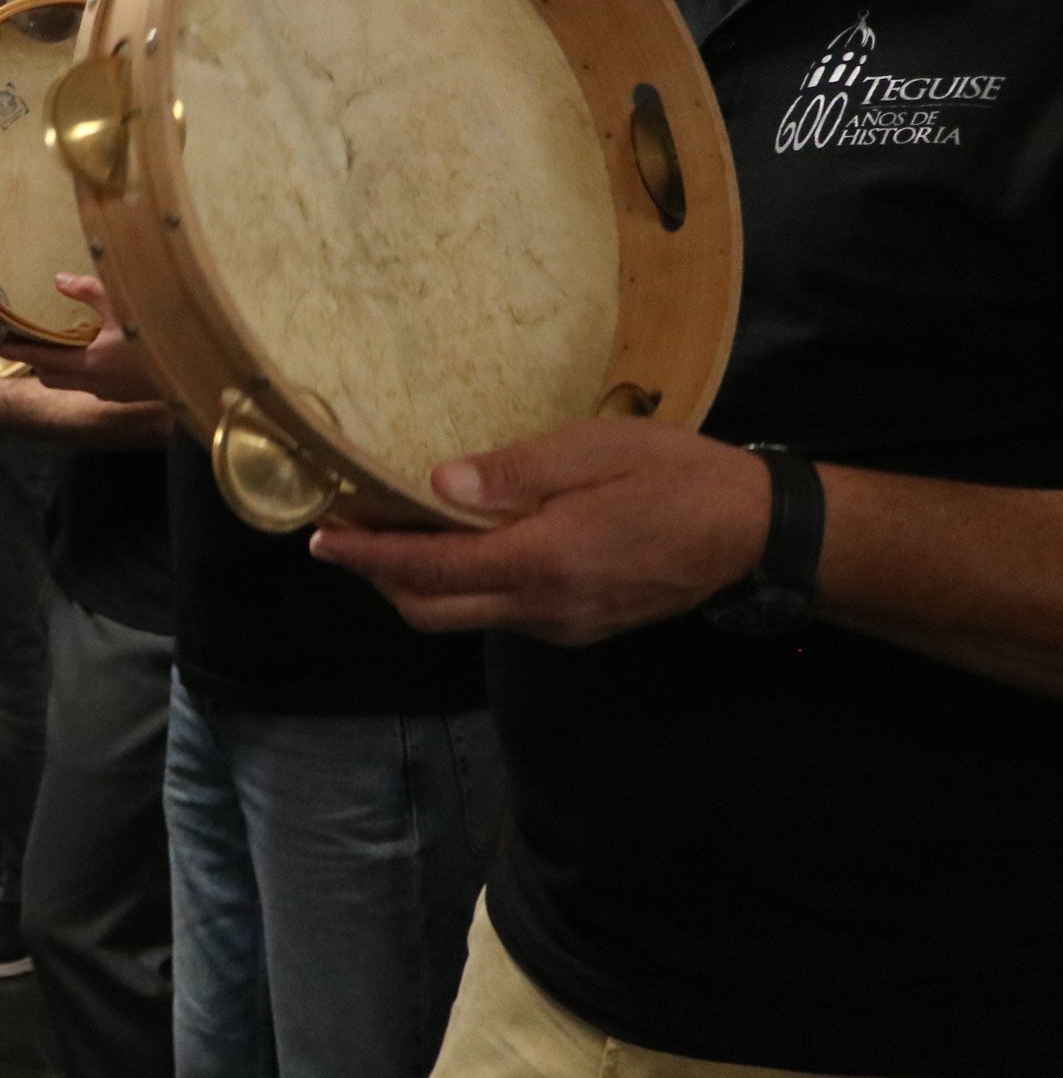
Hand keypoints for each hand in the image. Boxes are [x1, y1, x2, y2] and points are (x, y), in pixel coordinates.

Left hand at [0, 274, 161, 402]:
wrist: (195, 369)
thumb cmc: (159, 337)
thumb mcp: (123, 307)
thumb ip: (89, 292)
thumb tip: (59, 279)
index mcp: (88, 364)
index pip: (39, 358)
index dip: (16, 350)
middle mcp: (93, 384)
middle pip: (49, 377)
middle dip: (33, 362)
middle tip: (21, 343)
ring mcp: (109, 393)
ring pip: (70, 384)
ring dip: (57, 370)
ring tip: (54, 349)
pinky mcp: (123, 396)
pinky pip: (91, 387)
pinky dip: (82, 374)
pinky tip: (94, 358)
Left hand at [307, 420, 772, 644]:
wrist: (756, 533)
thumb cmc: (677, 476)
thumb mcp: (597, 450)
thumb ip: (516, 472)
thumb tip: (439, 482)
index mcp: (545, 561)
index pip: (432, 568)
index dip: (369, 555)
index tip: (321, 537)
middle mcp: (545, 607)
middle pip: (431, 609)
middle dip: (379, 576)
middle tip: (343, 535)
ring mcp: (562, 625)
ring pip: (464, 616)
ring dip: (417, 583)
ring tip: (390, 533)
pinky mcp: (578, 627)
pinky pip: (500, 614)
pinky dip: (461, 586)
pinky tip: (458, 546)